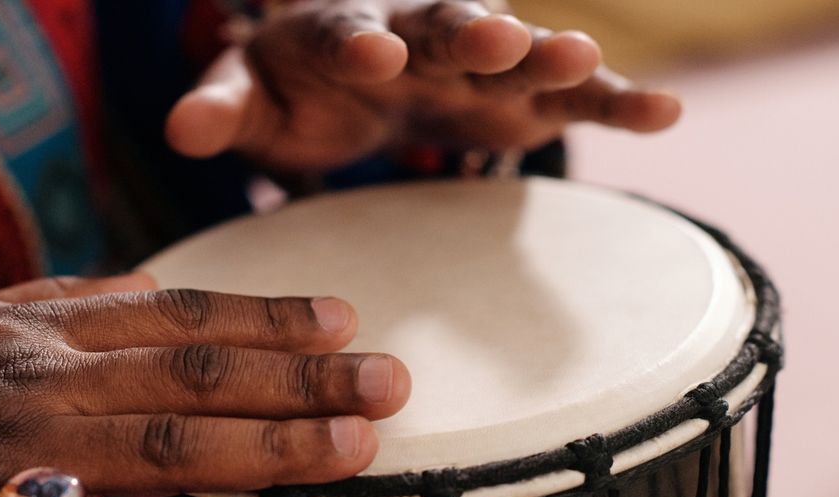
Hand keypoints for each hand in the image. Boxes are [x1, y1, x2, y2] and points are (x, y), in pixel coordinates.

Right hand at [0, 273, 410, 496]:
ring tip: (353, 450)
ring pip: (164, 445)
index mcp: (41, 327)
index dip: (265, 314)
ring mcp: (19, 449)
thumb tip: (142, 290)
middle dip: (300, 377)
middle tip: (391, 380)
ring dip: (267, 451)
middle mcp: (44, 375)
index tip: (341, 316)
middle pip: (194, 372)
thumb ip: (58, 306)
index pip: (177, 313)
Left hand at [166, 0, 681, 170]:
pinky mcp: (518, 92)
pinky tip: (661, 113)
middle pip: (445, 25)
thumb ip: (218, 107)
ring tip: (588, 62)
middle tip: (493, 38)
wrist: (352, 75)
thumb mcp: (247, 97)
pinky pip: (569, 93)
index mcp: (340, 29)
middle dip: (469, 31)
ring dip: (549, 55)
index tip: (370, 53)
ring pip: (518, 51)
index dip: (358, 40)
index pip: (348, 28)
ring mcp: (475, 60)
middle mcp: (416, 32)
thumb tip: (177, 129)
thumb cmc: (292, 88)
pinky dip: (611, 100)